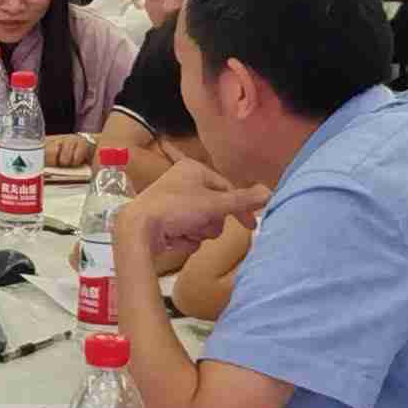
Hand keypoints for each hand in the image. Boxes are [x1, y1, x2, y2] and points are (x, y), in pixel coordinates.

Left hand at [119, 160, 263, 271]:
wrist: (137, 229)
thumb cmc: (176, 208)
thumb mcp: (213, 204)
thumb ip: (242, 201)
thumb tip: (270, 192)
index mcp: (193, 169)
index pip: (227, 188)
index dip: (240, 208)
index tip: (251, 226)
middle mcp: (182, 181)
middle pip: (215, 208)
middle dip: (211, 222)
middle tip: (203, 225)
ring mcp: (173, 202)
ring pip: (203, 222)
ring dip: (199, 231)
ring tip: (185, 231)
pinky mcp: (165, 221)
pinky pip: (188, 231)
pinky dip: (186, 238)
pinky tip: (174, 238)